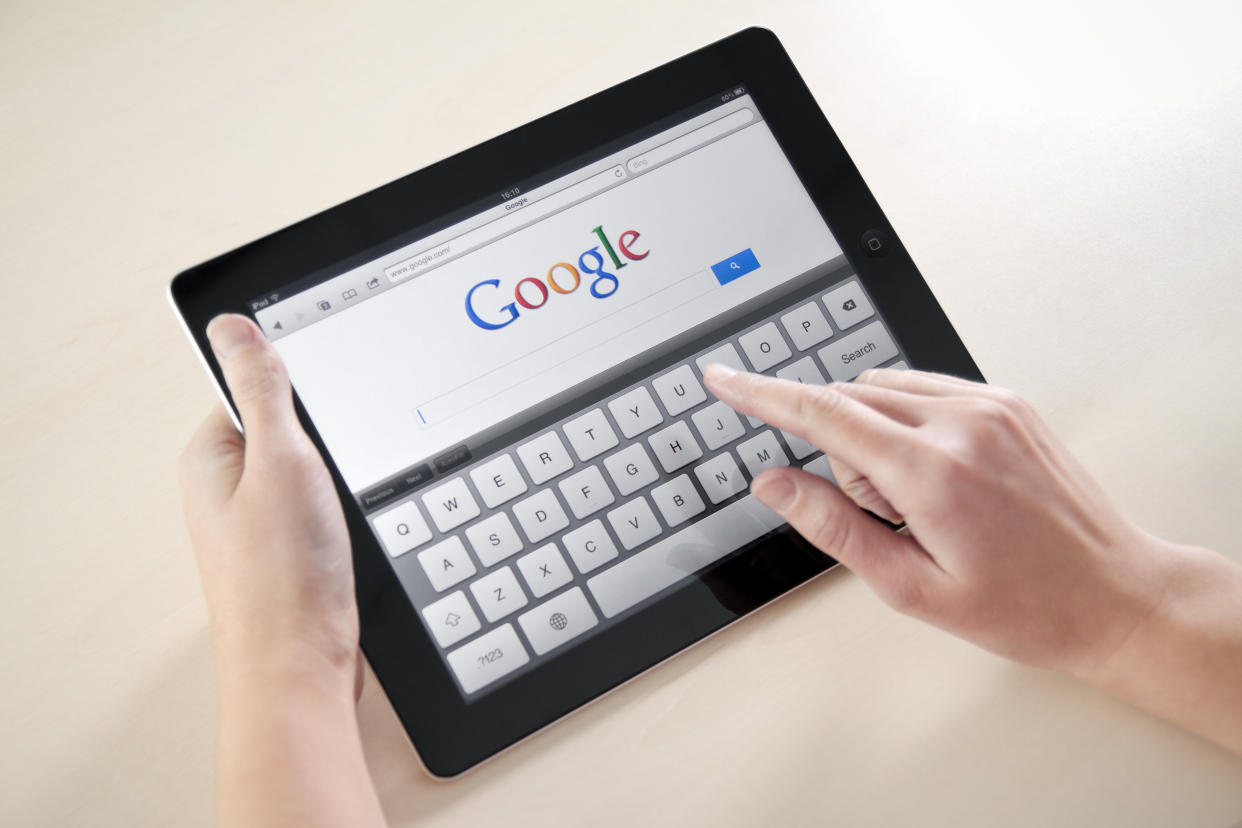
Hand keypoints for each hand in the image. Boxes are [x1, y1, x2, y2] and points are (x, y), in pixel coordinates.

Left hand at [177, 316, 384, 825]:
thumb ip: (262, 388)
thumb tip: (234, 326)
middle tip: (341, 468)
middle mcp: (229, 487)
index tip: (336, 400)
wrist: (302, 670)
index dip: (303, 386)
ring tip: (345, 509)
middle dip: (330, 439)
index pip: (256, 384)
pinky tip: (353, 533)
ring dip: (343, 480)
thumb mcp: (280, 460)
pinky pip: (327, 507)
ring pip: (317, 470)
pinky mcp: (293, 550)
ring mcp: (262, 522)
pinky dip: (348, 511)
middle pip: (291, 427)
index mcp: (209, 456)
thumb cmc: (283, 579)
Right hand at [702, 365, 1176, 680]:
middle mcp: (962, 422)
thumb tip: (773, 484)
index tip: (724, 380)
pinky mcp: (1007, 400)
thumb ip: (832, 526)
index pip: (821, 413)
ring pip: (882, 388)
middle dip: (839, 449)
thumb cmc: (1023, 606)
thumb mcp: (910, 587)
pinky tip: (936, 473)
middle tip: (884, 513)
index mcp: (932, 472)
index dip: (761, 394)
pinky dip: (904, 419)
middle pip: (848, 400)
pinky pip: (923, 387)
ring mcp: (990, 404)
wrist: (1114, 594)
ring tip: (918, 501)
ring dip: (871, 432)